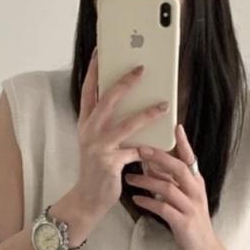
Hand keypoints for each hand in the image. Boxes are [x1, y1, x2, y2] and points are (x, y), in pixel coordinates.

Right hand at [75, 48, 172, 218]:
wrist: (88, 198)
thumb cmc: (97, 169)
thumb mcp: (98, 142)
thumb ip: (108, 124)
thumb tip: (131, 104)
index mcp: (85, 123)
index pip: (87, 90)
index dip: (94, 70)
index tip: (100, 51)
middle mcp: (89, 131)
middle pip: (107, 100)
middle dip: (125, 82)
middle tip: (141, 69)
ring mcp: (98, 147)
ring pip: (126, 124)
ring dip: (147, 113)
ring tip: (164, 105)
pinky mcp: (110, 162)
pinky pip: (136, 150)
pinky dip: (151, 147)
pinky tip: (163, 143)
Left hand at [125, 123, 218, 249]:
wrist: (203, 249)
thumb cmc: (190, 220)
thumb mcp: (184, 197)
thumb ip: (171, 180)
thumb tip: (151, 163)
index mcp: (196, 182)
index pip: (190, 158)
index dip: (183, 143)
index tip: (175, 127)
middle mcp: (195, 191)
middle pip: (178, 168)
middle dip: (159, 158)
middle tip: (140, 150)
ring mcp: (190, 207)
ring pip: (168, 188)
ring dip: (147, 181)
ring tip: (129, 178)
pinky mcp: (183, 222)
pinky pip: (163, 208)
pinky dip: (148, 202)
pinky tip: (136, 199)